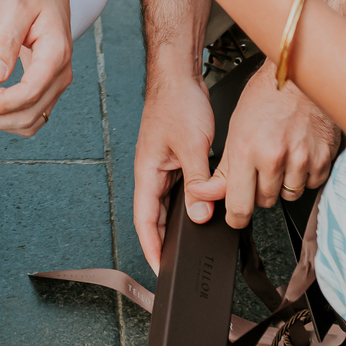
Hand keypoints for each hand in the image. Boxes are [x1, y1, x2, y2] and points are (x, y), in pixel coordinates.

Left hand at [0, 0, 72, 135]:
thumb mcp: (13, 9)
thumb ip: (5, 43)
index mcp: (56, 54)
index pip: (30, 93)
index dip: (1, 106)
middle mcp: (61, 74)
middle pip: (30, 114)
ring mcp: (56, 82)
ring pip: (31, 120)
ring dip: (1, 121)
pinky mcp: (48, 85)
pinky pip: (32, 113)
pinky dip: (10, 115)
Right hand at [133, 72, 216, 272]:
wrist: (179, 75)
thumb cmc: (177, 102)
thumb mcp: (192, 146)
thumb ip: (196, 183)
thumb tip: (200, 214)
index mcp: (147, 172)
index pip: (145, 220)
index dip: (151, 248)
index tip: (160, 270)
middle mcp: (151, 172)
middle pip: (154, 217)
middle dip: (163, 243)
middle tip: (176, 267)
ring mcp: (163, 166)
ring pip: (167, 205)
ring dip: (176, 225)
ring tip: (188, 247)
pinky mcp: (175, 159)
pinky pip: (179, 191)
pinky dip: (188, 205)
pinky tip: (200, 212)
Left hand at [194, 61, 337, 228]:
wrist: (300, 76)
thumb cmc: (265, 97)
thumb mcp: (235, 131)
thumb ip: (223, 170)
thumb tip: (203, 195)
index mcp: (247, 150)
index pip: (239, 206)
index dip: (235, 216)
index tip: (235, 216)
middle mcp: (275, 157)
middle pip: (265, 202)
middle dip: (259, 190)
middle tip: (259, 166)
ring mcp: (302, 159)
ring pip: (288, 195)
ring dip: (282, 183)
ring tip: (280, 155)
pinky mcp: (324, 160)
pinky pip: (311, 184)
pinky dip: (304, 175)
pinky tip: (298, 153)